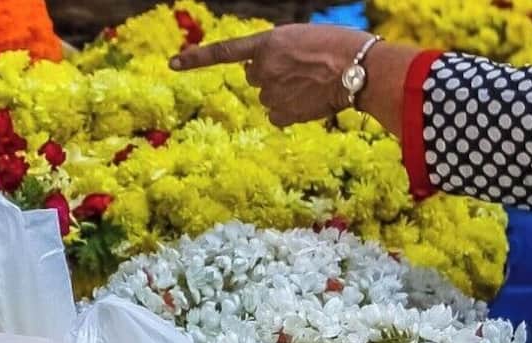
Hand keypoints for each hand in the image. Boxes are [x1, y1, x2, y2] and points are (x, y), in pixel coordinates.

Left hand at [169, 24, 375, 125]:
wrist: (359, 69)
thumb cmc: (340, 48)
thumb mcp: (302, 38)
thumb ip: (276, 52)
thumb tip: (258, 74)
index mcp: (267, 43)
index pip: (223, 52)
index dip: (196, 58)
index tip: (172, 64)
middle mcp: (261, 68)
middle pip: (255, 77)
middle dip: (272, 74)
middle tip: (302, 69)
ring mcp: (269, 92)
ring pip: (268, 96)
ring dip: (285, 92)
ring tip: (312, 83)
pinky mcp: (280, 114)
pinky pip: (277, 116)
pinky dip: (291, 112)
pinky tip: (310, 101)